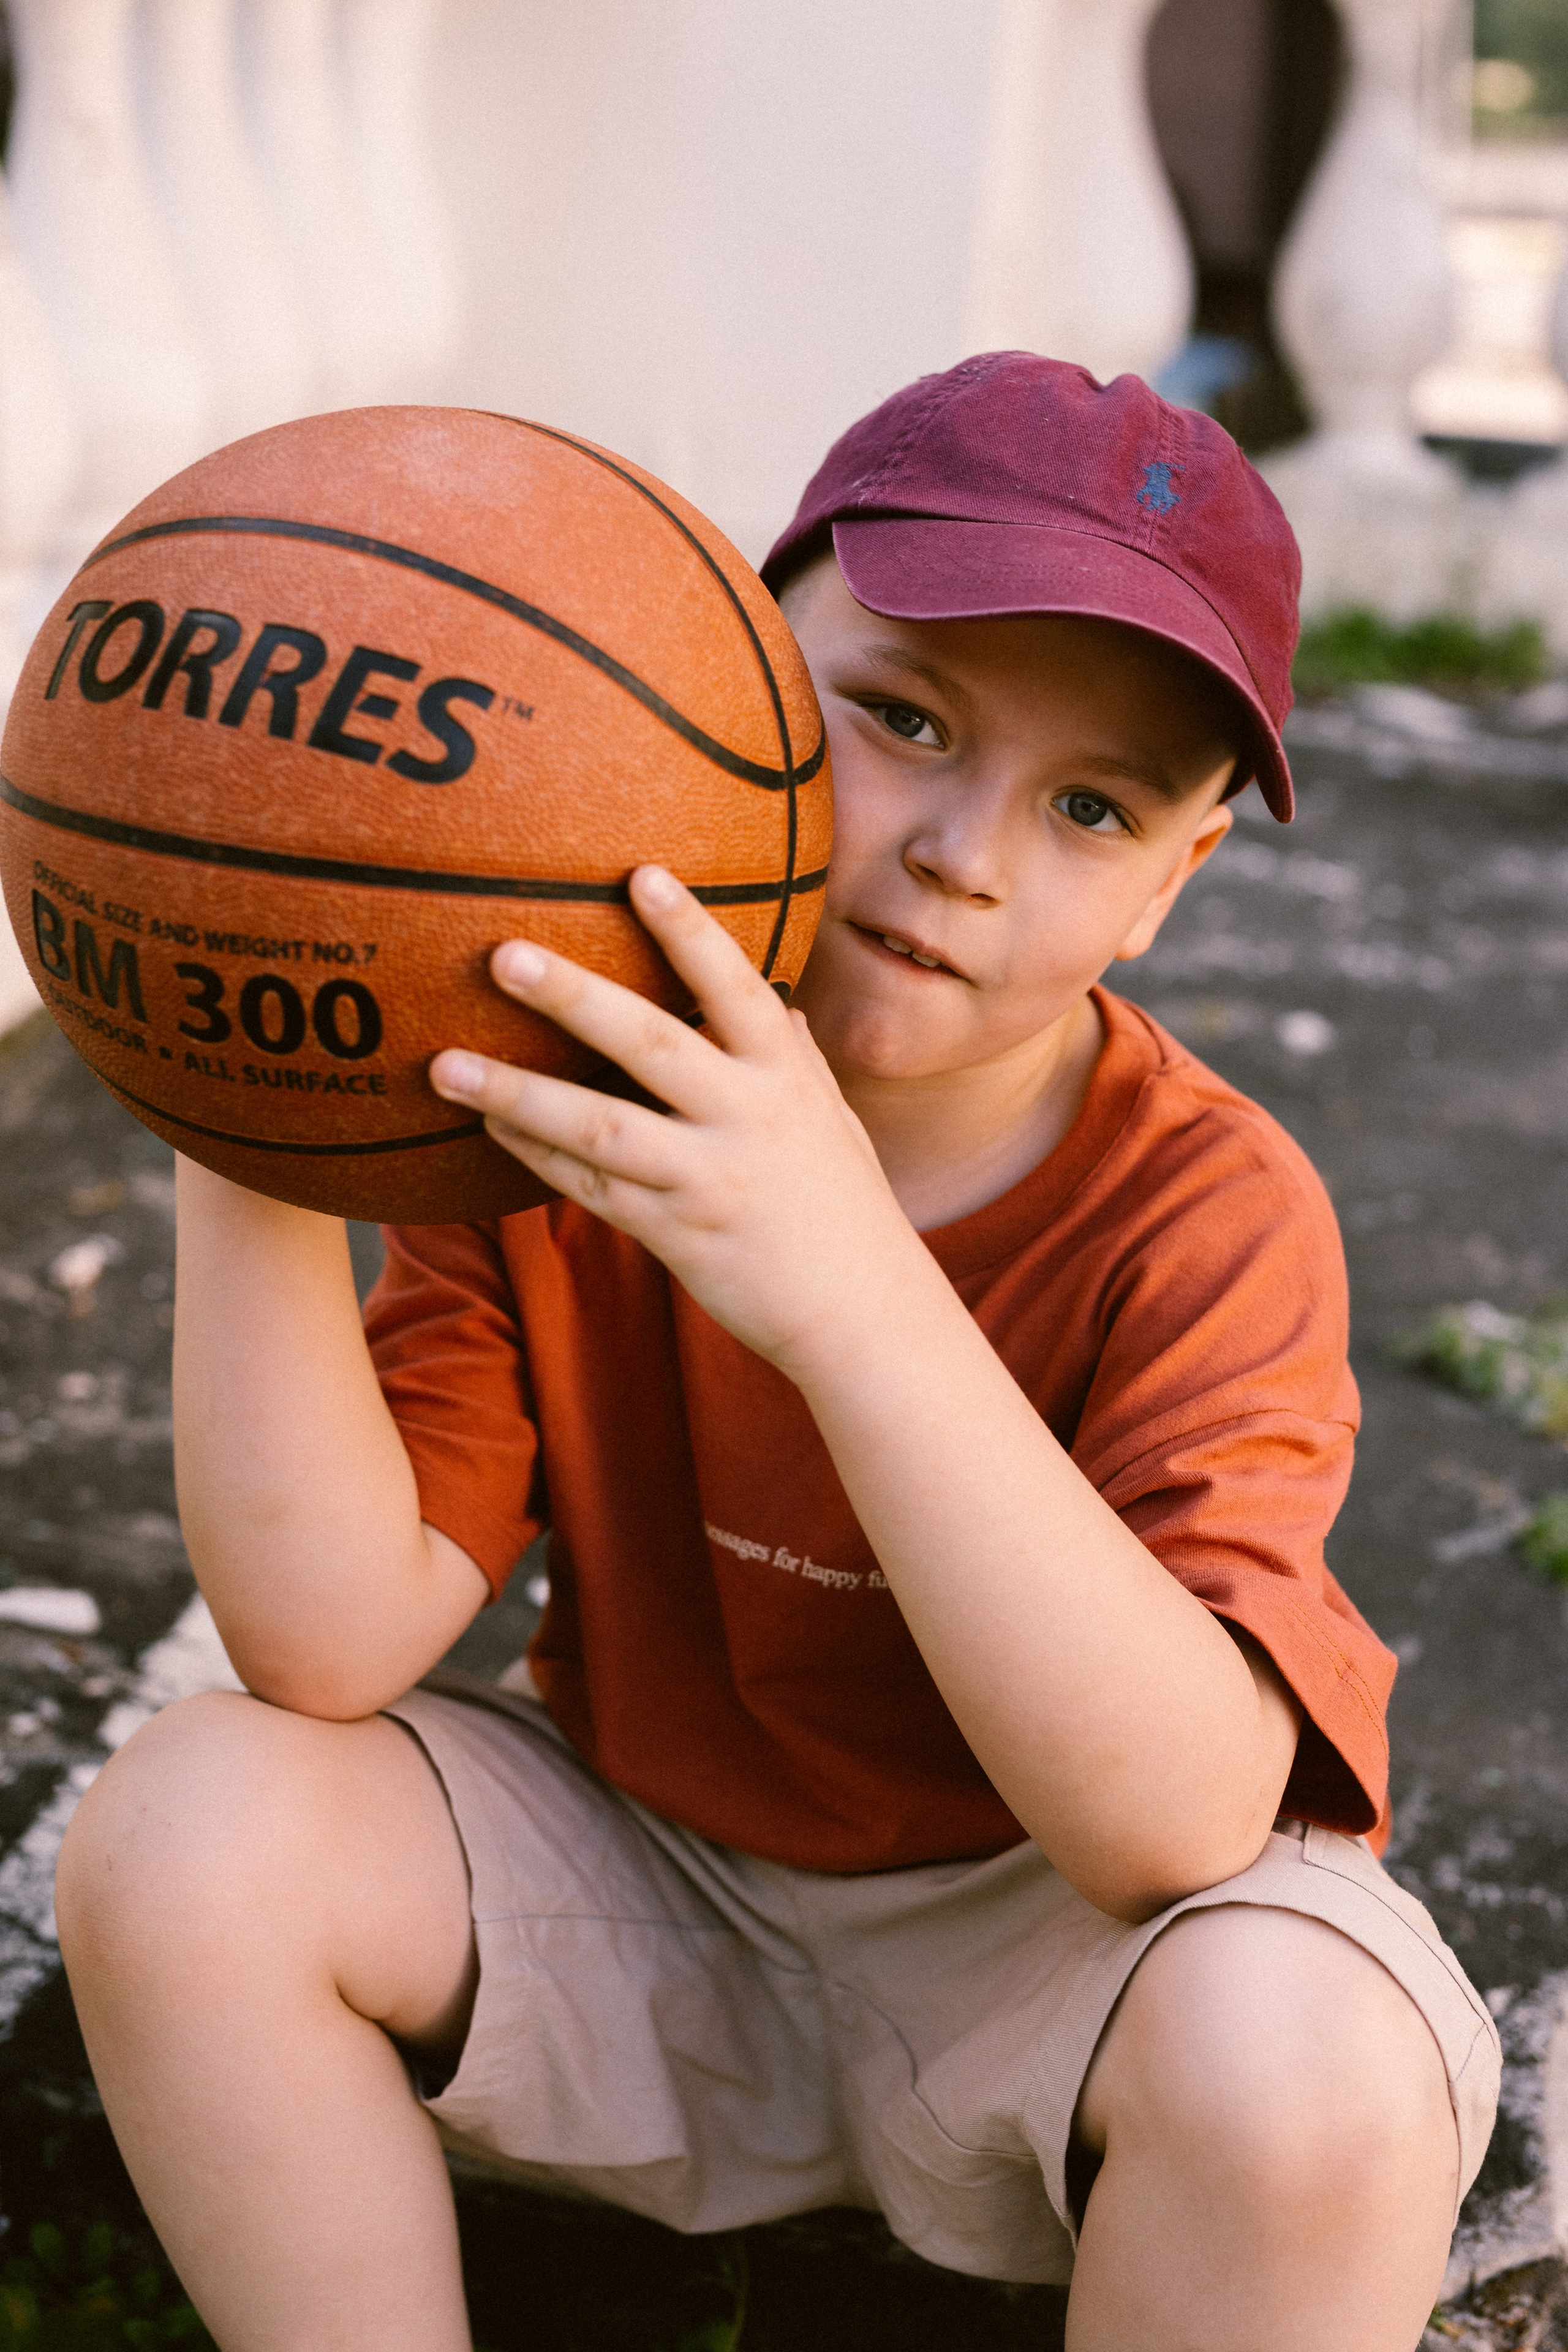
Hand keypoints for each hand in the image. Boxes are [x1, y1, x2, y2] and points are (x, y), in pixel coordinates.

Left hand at [429, 867, 928, 1381]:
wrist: (863, 1317)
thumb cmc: (847, 1209)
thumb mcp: (835, 1122)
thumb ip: (799, 1063)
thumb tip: (785, 1010)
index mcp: (787, 1077)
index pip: (737, 988)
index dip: (690, 931)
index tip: (642, 875)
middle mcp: (748, 1118)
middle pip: (651, 1043)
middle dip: (575, 997)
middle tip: (504, 955)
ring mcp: (708, 1178)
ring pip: (600, 1128)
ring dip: (517, 1094)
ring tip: (443, 1065)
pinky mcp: (676, 1233)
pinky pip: (592, 1189)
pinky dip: (537, 1157)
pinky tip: (488, 1128)